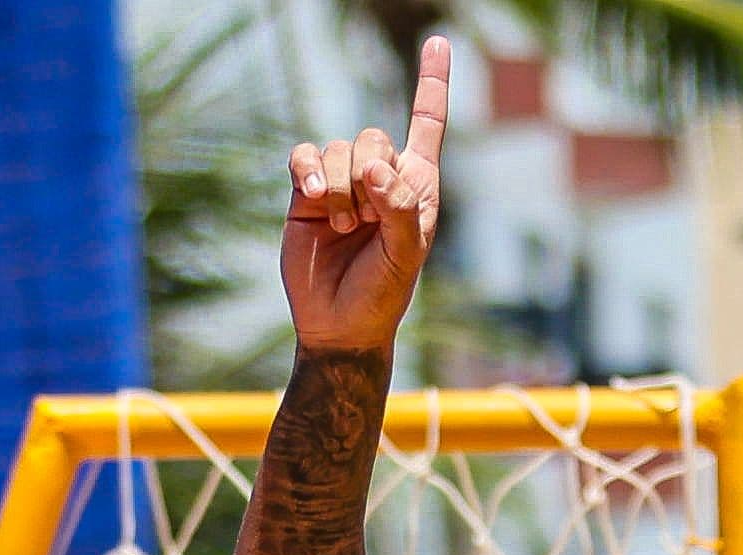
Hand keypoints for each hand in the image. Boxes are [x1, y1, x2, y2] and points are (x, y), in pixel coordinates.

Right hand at [281, 38, 448, 356]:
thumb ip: (398, 207)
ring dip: (338, 188)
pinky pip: (304, 155)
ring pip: (336, 148)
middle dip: (367, 176)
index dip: (431, 82)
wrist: (338, 325)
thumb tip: (374, 168)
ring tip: (341, 228)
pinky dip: (307, 170)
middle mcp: (380, 177)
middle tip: (364, 222)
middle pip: (373, 136)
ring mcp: (341, 182)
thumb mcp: (405, 253)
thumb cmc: (382, 293)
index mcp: (417, 185)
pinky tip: (311, 196)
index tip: (438, 40)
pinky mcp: (305, 191)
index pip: (427, 123)